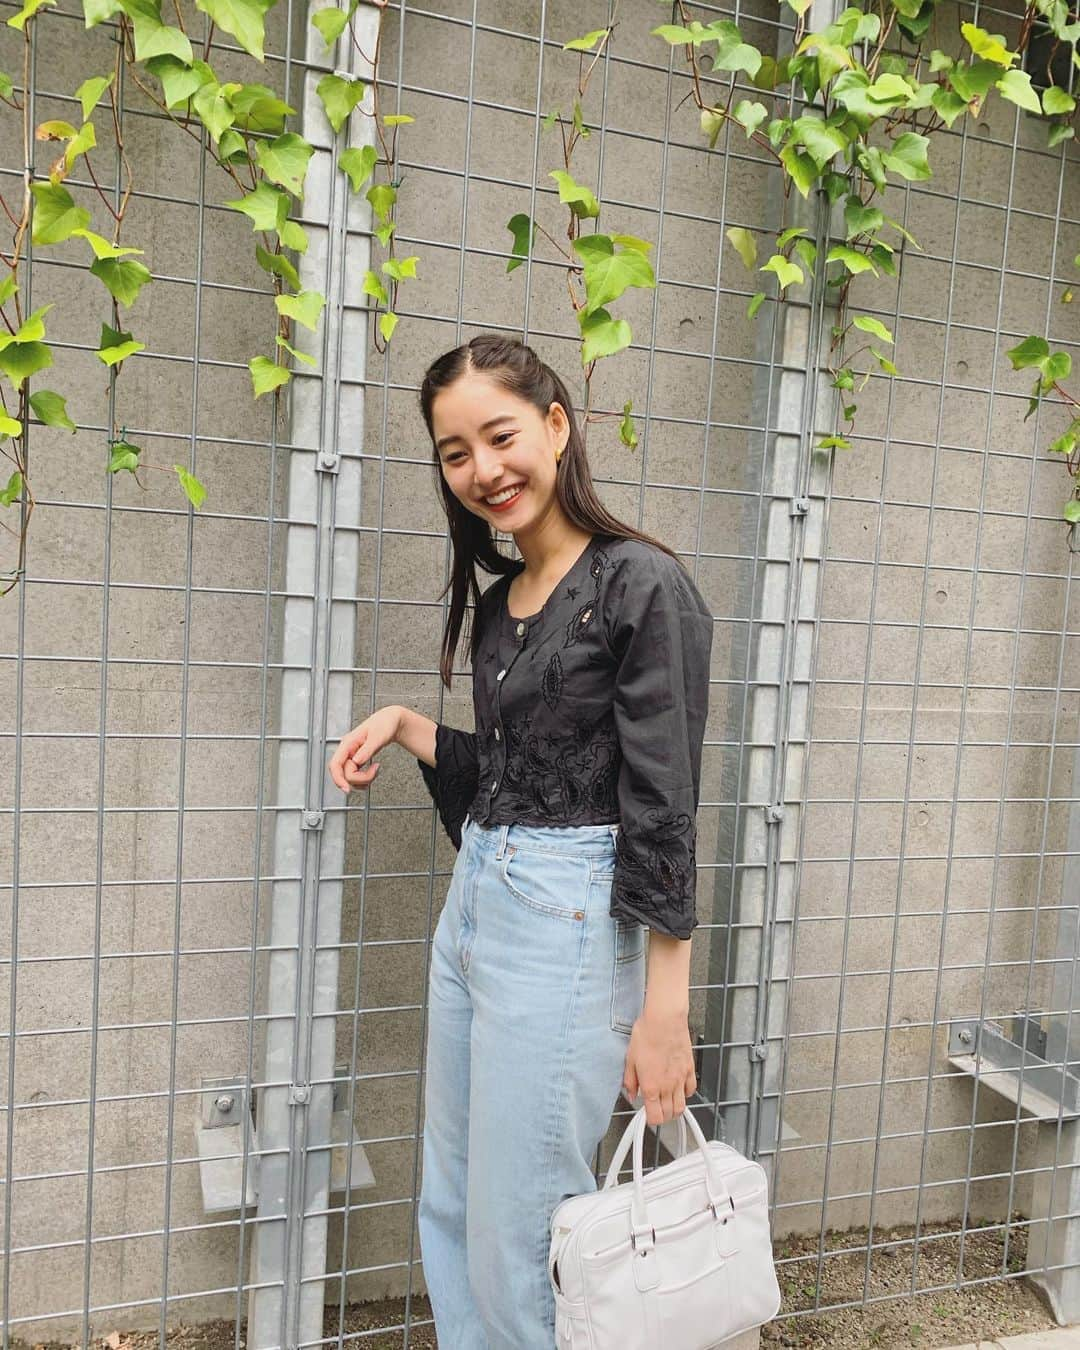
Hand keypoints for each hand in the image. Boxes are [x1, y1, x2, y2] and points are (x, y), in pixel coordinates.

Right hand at [328, 705, 403, 792]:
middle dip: (360, 779)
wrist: (391, 721)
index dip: (338, 779)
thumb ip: (367, 750)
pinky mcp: (357, 761)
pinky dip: (365, 779)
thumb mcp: (378, 736)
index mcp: (348, 743)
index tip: (347, 789)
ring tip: (376, 770)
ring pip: (350, 777)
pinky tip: (374, 771)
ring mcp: (352, 756)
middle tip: (375, 771)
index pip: (335, 764)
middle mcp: (347, 751)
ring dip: (364, 780)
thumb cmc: (384, 724)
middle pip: (344, 774)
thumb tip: (357, 761)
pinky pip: (356, 776)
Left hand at [622, 1008, 695, 1126]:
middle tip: (655, 1109)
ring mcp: (681, 1078)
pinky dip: (686, 1094)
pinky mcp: (690, 1069)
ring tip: (666, 1102)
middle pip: (669, 1115)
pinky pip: (691, 1090)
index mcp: (651, 1086)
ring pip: (682, 1106)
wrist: (664, 1020)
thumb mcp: (630, 1058)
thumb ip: (630, 1080)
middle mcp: (668, 1086)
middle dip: (661, 1117)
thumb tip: (631, 1093)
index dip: (650, 1120)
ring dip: (674, 1109)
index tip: (646, 1114)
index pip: (655, 1117)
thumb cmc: (647, 1035)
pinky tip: (678, 1088)